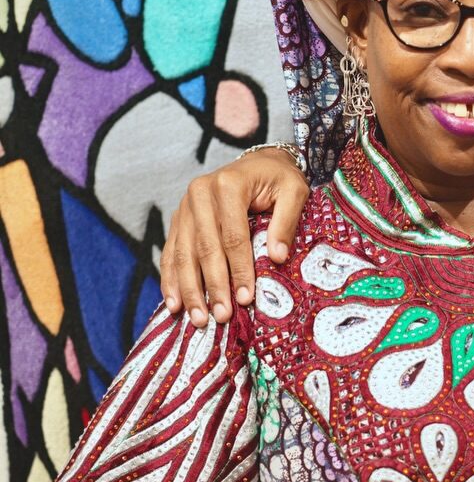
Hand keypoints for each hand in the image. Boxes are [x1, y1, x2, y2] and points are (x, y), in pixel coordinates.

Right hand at [159, 148, 308, 326]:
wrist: (258, 162)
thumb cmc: (279, 179)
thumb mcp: (294, 191)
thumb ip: (286, 222)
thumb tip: (278, 258)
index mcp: (228, 186)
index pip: (233, 237)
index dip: (238, 270)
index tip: (245, 299)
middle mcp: (199, 194)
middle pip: (204, 248)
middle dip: (212, 286)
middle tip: (219, 317)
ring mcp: (184, 206)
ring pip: (182, 253)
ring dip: (189, 289)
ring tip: (197, 318)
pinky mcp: (179, 218)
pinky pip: (170, 251)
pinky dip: (171, 279)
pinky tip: (174, 303)